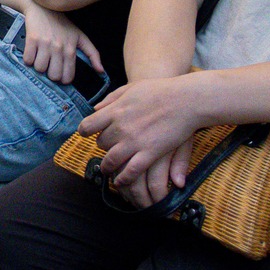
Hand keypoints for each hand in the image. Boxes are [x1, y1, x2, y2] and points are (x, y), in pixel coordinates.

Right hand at [16, 2, 100, 84]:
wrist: (43, 6)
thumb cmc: (63, 24)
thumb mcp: (80, 37)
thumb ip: (92, 54)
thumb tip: (101, 71)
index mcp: (71, 49)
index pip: (67, 77)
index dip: (63, 79)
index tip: (60, 73)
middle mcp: (58, 47)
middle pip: (53, 76)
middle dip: (50, 74)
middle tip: (49, 66)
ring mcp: (44, 43)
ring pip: (39, 69)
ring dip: (38, 66)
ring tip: (40, 58)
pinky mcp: (32, 39)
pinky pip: (27, 60)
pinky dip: (28, 59)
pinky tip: (32, 53)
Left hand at [78, 76, 205, 201]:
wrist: (185, 100)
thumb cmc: (159, 90)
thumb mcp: (130, 88)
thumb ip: (111, 99)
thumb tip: (95, 109)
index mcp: (114, 111)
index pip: (87, 126)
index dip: (85, 132)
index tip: (87, 135)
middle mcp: (120, 128)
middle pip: (101, 143)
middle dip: (103, 146)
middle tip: (108, 148)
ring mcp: (134, 142)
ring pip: (111, 160)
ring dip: (107, 167)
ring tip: (108, 170)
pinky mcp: (149, 153)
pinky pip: (130, 171)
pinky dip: (123, 178)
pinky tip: (121, 180)